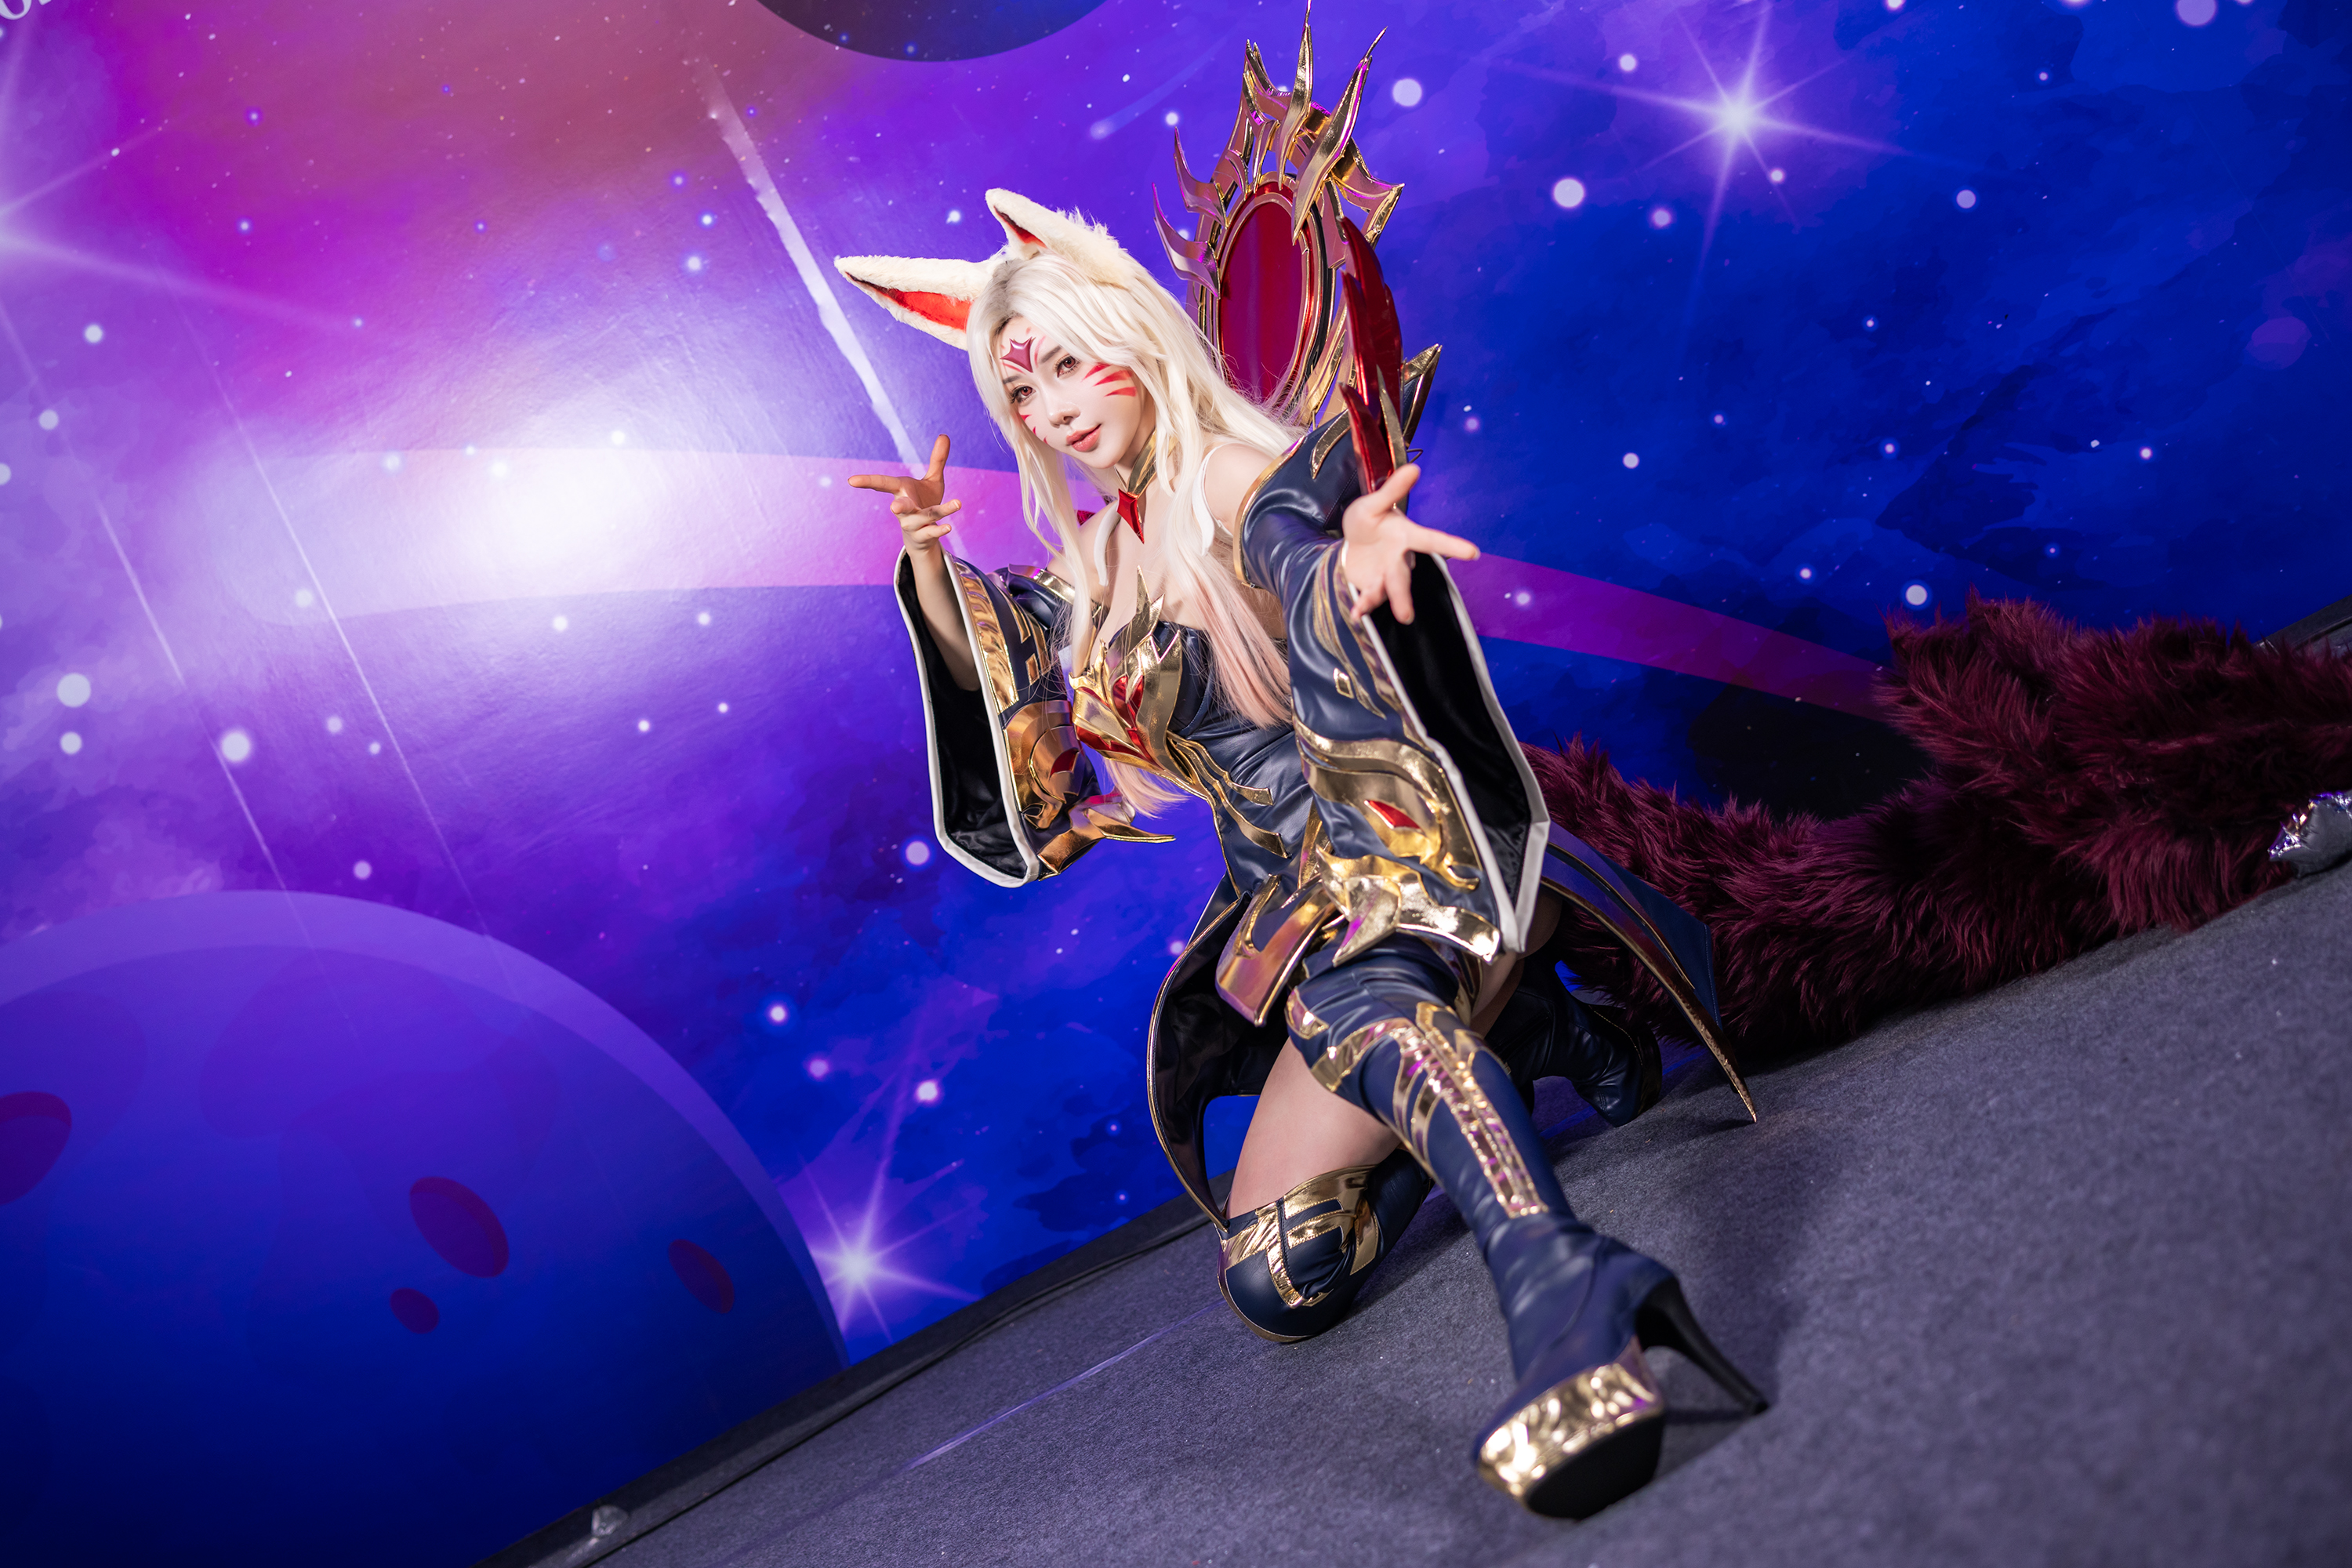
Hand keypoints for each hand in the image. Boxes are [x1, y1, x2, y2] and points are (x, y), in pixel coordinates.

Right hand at [850, 434, 958, 556]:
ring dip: (940, 511)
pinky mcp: (923, 535)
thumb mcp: (932, 481)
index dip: (867, 482)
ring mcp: (912, 524)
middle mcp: (904, 509)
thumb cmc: (924, 503)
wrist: (923, 536)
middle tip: (895, 507)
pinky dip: (939, 530)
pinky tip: (949, 527)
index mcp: (901, 491)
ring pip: (923, 518)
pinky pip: (931, 532)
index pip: (882, 484)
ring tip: (957, 503)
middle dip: (899, 506)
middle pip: (900, 506)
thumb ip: (937, 460)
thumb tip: (944, 435)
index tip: (851, 481)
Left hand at [1338, 464, 1477, 623]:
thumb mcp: (1373, 504)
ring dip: (1391, 603)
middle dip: (1405, 594)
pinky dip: (1364, 607)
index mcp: (1406, 536)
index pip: (1431, 540)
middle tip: (1409, 614)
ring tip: (1398, 617)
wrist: (1352, 541)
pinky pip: (1371, 598)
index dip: (1451, 545)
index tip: (1474, 552)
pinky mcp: (1373, 587)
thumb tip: (1415, 467)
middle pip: (1404, 576)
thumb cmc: (1368, 521)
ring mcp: (1387, 576)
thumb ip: (1392, 490)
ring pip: (1391, 590)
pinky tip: (1357, 614)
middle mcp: (1400, 559)